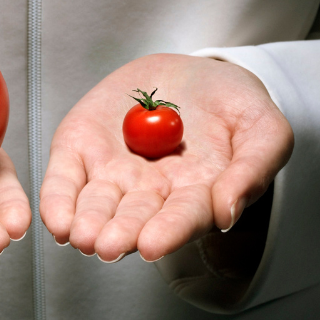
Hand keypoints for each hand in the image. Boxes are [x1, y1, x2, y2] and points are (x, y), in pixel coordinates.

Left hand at [40, 54, 292, 261]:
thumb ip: (253, 169)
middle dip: (119, 233)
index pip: (181, 218)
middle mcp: (151, 193)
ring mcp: (113, 172)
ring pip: (96, 204)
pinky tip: (56, 217)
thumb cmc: (232, 106)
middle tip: (107, 246)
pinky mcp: (82, 149)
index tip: (151, 244)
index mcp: (195, 195)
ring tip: (79, 234)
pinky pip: (65, 178)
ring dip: (86, 221)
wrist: (193, 73)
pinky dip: (58, 197)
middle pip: (133, 218)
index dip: (167, 231)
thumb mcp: (263, 128)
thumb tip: (228, 213)